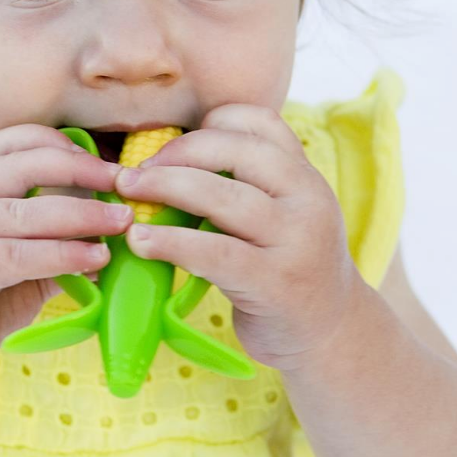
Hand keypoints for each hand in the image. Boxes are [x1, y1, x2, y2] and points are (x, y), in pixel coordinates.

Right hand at [0, 125, 132, 384]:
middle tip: (122, 183)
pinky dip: (60, 254)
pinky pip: (14, 255)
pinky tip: (95, 259)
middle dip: (77, 169)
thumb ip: (56, 243)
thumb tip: (113, 233)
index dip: (57, 143)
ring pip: (21, 212)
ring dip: (79, 213)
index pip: (8, 144)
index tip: (102, 161)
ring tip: (120, 222)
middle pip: (19, 166)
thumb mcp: (23, 266)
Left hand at [113, 104, 364, 371]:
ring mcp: (295, 241)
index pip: (261, 123)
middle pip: (237, 153)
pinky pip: (215, 252)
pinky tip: (140, 241)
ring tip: (126, 192)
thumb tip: (168, 162)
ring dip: (165, 188)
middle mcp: (307, 200)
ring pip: (224, 198)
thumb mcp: (284, 216)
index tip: (171, 142)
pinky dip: (171, 242)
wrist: (330, 333)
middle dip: (177, 154)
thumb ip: (248, 186)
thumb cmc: (287, 268)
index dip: (212, 122)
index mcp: (305, 176)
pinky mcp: (275, 282)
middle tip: (131, 170)